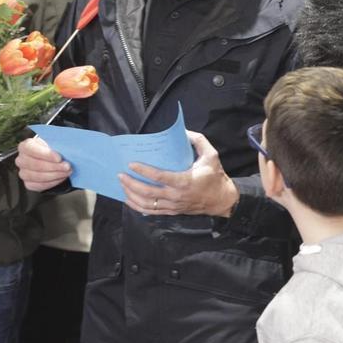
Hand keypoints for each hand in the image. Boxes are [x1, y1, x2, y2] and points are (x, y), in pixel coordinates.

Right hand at [15, 136, 70, 191]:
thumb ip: (55, 144)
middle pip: (35, 165)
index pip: (31, 149)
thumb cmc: (49, 149)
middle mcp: (21, 160)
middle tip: (67, 166)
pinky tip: (60, 177)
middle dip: (53, 166)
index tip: (59, 158)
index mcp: (25, 146)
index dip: (45, 154)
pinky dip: (52, 182)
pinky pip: (40, 185)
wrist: (48, 158)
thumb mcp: (51, 142)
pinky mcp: (28, 184)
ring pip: (38, 177)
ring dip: (55, 175)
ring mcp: (23, 173)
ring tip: (66, 172)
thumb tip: (65, 149)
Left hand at [120, 130, 238, 216]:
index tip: (131, 164)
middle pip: (148, 192)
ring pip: (147, 204)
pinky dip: (137, 207)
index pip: (158, 177)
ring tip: (122, 185)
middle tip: (120, 174)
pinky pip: (151, 212)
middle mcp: (176, 195)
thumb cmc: (215, 177)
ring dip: (131, 195)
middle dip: (131, 184)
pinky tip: (129, 199)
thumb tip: (184, 131)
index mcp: (184, 181)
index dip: (143, 170)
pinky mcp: (172, 211)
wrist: (222, 200)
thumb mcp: (211, 156)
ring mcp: (173, 206)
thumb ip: (198, 141)